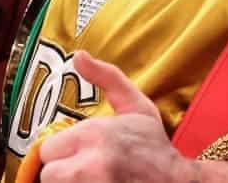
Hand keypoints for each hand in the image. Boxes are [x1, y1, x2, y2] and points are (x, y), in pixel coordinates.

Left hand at [38, 51, 188, 182]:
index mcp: (94, 134)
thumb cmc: (155, 146)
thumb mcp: (135, 105)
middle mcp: (91, 163)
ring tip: (91, 178)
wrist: (179, 182)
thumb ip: (105, 77)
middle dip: (63, 170)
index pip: (48, 149)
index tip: (78, 152)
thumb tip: (79, 56)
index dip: (62, 151)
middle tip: (84, 167)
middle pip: (49, 173)